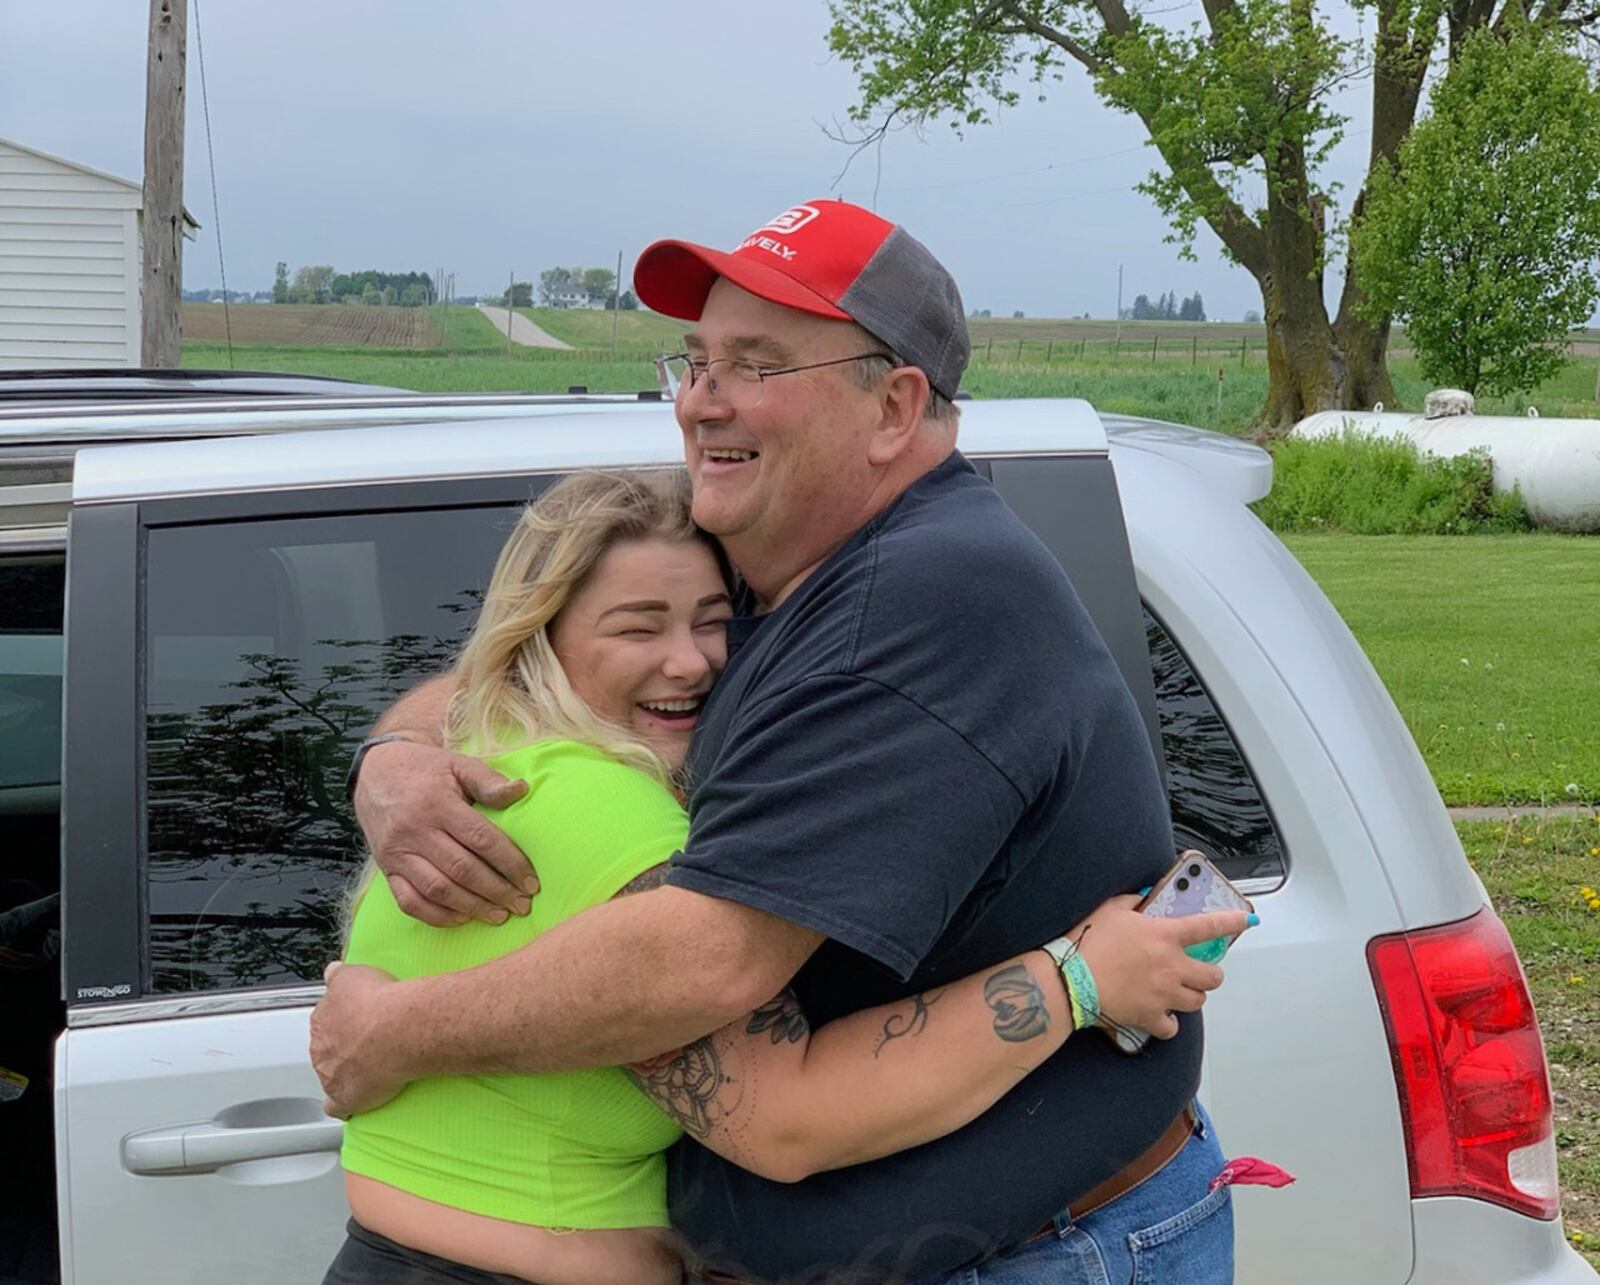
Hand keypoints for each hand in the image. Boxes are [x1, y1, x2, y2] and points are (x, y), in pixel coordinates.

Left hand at [311, 961, 409, 1117]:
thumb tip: (331, 972)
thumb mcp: (352, 973)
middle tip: (369, 1042)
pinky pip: (338, 1106)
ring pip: (332, 1075)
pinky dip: (345, 1105)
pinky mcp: (345, 1097)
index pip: (324, 1022)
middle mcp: (320, 1047)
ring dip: (347, 1072)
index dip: (342, 1022)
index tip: (357, 1022)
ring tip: (372, 1067)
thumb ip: (337, 975)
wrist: (395, 1029)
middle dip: (344, 1047)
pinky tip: (357, 1100)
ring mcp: (330, 1074)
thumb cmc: (378, 1001)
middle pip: (327, 1049)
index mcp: (321, 1019)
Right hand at [355, 738, 532, 925]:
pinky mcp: (386, 869)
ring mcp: (398, 853)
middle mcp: (415, 831)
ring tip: (499, 915)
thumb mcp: (457, 764)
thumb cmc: (425, 770)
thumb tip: (521, 789)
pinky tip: (462, 918)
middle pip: (461, 869)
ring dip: (472, 907)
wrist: (375, 774)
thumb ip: (488, 780)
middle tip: (522, 905)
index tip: (531, 881)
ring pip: (437, 890)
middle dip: (496, 891)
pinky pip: (409, 901)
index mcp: (437, 803)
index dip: (510, 863)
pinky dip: (436, 916)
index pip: (481, 839)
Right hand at [1070, 895, 1250, 1040]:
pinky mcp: (1150, 1017)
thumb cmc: (1088, 942)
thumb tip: (1143, 898)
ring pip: (1198, 1002)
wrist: (1070, 980)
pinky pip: (1172, 1027)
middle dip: (1210, 974)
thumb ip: (1132, 901)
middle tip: (1197, 971)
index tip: (1247, 921)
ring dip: (1191, 996)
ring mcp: (1164, 994)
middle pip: (1213, 976)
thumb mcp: (1110, 910)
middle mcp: (1172, 966)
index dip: (1232, 922)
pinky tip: (1158, 1015)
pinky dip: (1168, 1023)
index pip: (1209, 926)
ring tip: (1177, 992)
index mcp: (1165, 936)